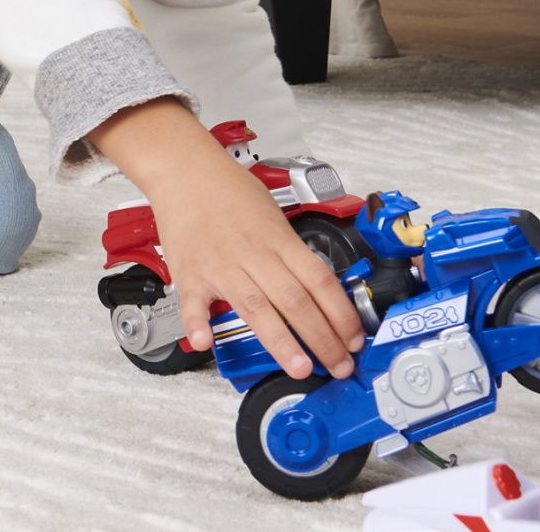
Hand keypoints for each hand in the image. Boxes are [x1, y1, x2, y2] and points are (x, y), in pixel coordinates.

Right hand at [88, 98, 363, 378]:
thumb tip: (317, 288)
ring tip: (300, 368)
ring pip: (256, 308)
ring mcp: (221, 266)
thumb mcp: (273, 215)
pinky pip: (194, 304)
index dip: (341, 313)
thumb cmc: (230, 191)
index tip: (353, 339)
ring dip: (281, 342)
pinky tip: (207, 344)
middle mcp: (253, 254)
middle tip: (338, 366)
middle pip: (295, 301)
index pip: (320, 281)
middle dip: (322, 338)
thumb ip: (291, 252)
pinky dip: (199, 324)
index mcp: (278, 239)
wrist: (186, 170)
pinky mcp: (190, 275)